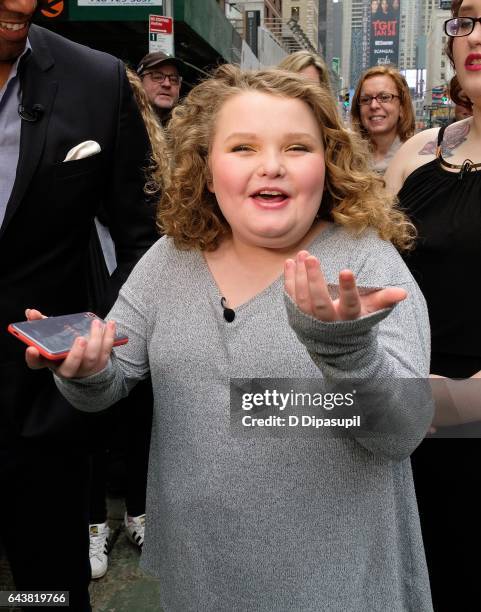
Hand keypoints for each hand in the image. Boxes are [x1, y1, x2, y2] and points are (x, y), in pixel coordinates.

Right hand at [25, 308, 115, 378]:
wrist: (84, 363)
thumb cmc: (62, 346)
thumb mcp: (51, 336)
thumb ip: (41, 324)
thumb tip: (31, 312)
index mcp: (49, 362)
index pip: (37, 363)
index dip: (33, 358)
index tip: (32, 349)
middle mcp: (66, 370)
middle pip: (69, 367)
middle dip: (76, 354)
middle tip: (80, 339)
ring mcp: (84, 370)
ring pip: (91, 358)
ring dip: (96, 339)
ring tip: (96, 323)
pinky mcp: (99, 365)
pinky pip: (106, 352)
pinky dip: (109, 337)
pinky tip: (110, 324)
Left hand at [284, 251, 406, 320]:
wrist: (335, 345)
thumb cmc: (356, 321)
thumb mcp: (371, 311)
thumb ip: (384, 300)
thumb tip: (403, 293)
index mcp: (349, 318)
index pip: (349, 303)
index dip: (347, 289)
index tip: (346, 270)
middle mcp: (328, 321)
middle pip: (319, 302)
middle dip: (314, 280)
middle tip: (311, 257)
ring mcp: (311, 320)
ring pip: (302, 299)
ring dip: (299, 276)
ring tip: (302, 254)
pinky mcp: (298, 316)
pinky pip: (291, 297)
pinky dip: (289, 280)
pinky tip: (290, 262)